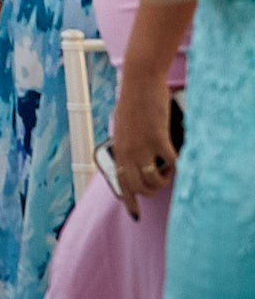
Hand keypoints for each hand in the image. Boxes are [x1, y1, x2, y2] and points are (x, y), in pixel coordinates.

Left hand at [108, 68, 177, 219]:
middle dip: (152, 190)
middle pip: (138, 187)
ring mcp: (141, 146)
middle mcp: (126, 151)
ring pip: (153, 180)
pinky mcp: (157, 138)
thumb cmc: (132, 101)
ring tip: (168, 169)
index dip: (129, 201)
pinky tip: (180, 161)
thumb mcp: (123, 126)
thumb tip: (131, 156)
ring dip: (164, 180)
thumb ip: (127, 143)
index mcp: (118, 148)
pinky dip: (178, 166)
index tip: (135, 216)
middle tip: (161, 179)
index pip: (120, 182)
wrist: (139, 82)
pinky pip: (171, 163)